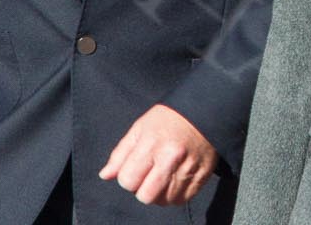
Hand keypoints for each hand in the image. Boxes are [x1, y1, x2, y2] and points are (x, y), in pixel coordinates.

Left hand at [98, 103, 217, 205]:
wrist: (205, 109)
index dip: (128, 177)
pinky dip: (176, 194)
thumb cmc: (169, 119)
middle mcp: (171, 158)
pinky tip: (175, 179)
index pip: (128, 180)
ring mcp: (189, 168)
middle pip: (146, 196)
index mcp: (152, 144)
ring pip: (165, 201)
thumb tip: (105, 175)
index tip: (135, 167)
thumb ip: (121, 153)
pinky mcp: (204, 174)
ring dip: (160, 193)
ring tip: (163, 176)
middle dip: (143, 189)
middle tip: (149, 174)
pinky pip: (182, 199)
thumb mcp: (140, 128)